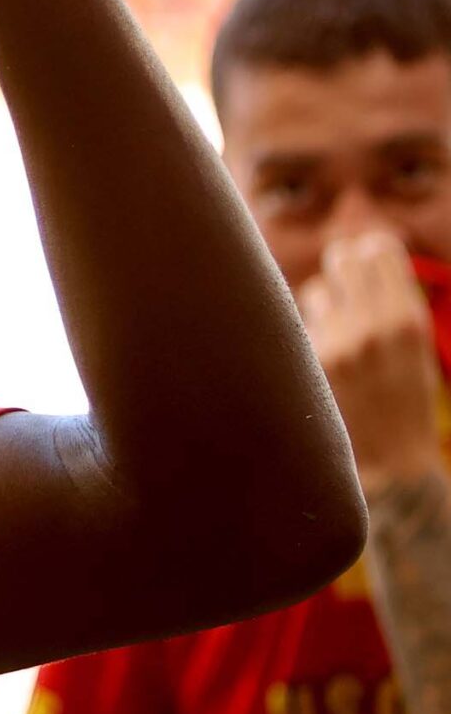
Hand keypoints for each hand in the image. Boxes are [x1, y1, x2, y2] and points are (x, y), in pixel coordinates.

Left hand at [302, 231, 444, 491]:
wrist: (390, 463)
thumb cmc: (404, 401)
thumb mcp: (416, 348)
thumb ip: (390, 303)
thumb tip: (358, 254)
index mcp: (409, 319)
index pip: (378, 249)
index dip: (369, 253)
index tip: (366, 265)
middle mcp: (373, 324)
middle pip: (341, 258)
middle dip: (340, 269)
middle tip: (342, 290)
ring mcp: (336, 343)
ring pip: (314, 291)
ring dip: (321, 306)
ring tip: (336, 338)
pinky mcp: (307, 362)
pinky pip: (297, 325)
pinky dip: (303, 335)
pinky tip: (313, 362)